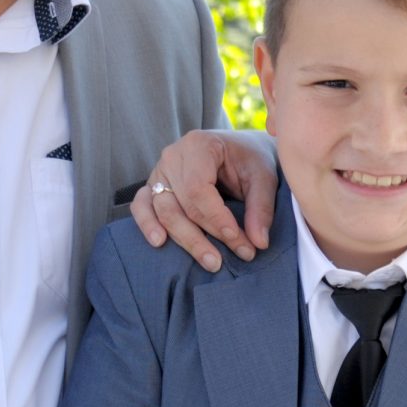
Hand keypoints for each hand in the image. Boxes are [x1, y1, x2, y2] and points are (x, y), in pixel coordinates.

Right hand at [129, 130, 274, 270]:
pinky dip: (147, 224)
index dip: (216, 219)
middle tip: (224, 262)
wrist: (239, 149)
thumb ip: (261, 208)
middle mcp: (173, 156)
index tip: (238, 241)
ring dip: (184, 239)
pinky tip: (159, 242)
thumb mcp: (264, 177)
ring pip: (163, 210)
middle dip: (202, 236)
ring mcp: (159, 170)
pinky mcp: (153, 186)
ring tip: (208, 261)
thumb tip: (259, 243)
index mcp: (199, 145)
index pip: (198, 189)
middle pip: (180, 203)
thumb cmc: (250, 160)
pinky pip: (141, 206)